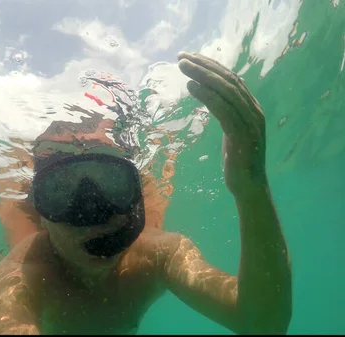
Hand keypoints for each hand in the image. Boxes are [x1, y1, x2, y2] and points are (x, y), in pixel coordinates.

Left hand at [177, 52, 267, 195]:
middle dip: (204, 66)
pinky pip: (223, 110)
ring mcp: (250, 122)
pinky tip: (191, 87)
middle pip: (228, 80)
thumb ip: (226, 112)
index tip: (191, 57)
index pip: (231, 79)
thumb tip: (209, 95)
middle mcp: (254, 111)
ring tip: (183, 67)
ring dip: (202, 75)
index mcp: (252, 107)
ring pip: (226, 91)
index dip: (211, 66)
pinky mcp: (242, 135)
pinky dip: (207, 96)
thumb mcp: (231, 130)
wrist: (249, 187)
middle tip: (181, 57)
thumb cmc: (237, 160)